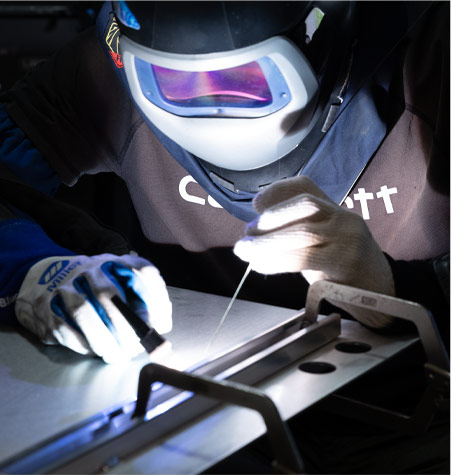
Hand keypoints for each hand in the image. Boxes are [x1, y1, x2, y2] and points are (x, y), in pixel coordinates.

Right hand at [15, 253, 171, 362]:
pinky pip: (65, 327)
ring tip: (116, 355)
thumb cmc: (101, 290)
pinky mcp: (49, 306)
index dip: (155, 300)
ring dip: (103, 339)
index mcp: (119, 263)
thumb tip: (160, 328)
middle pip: (110, 295)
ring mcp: (68, 285)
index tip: (160, 325)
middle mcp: (93, 269)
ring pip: (84, 311)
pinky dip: (83, 344)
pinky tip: (94, 350)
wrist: (50, 279)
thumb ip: (145, 305)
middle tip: (134, 348)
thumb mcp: (126, 288)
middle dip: (125, 328)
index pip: (143, 272)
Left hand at [234, 176, 394, 327]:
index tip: (256, 204)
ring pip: (302, 232)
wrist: (382, 296)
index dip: (276, 191)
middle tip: (246, 236)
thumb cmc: (342, 270)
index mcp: (336, 209)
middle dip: (269, 219)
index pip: (305, 186)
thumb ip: (296, 232)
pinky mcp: (347, 263)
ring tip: (245, 252)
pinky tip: (261, 265)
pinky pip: (304, 258)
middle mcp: (345, 218)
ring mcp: (349, 239)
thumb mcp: (322, 244)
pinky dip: (276, 261)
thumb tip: (254, 231)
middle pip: (304, 205)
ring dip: (265, 242)